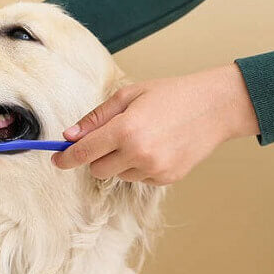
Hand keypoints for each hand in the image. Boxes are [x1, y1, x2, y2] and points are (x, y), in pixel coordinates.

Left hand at [51, 64, 259, 184]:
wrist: (217, 106)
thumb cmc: (172, 95)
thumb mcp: (129, 96)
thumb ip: (95, 118)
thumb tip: (69, 136)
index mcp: (125, 130)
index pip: (83, 153)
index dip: (65, 158)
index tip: (57, 159)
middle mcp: (138, 154)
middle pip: (96, 169)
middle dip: (96, 157)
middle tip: (111, 137)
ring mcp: (154, 169)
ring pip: (117, 175)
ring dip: (120, 161)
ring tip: (143, 137)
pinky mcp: (166, 178)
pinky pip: (138, 178)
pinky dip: (139, 166)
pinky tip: (157, 147)